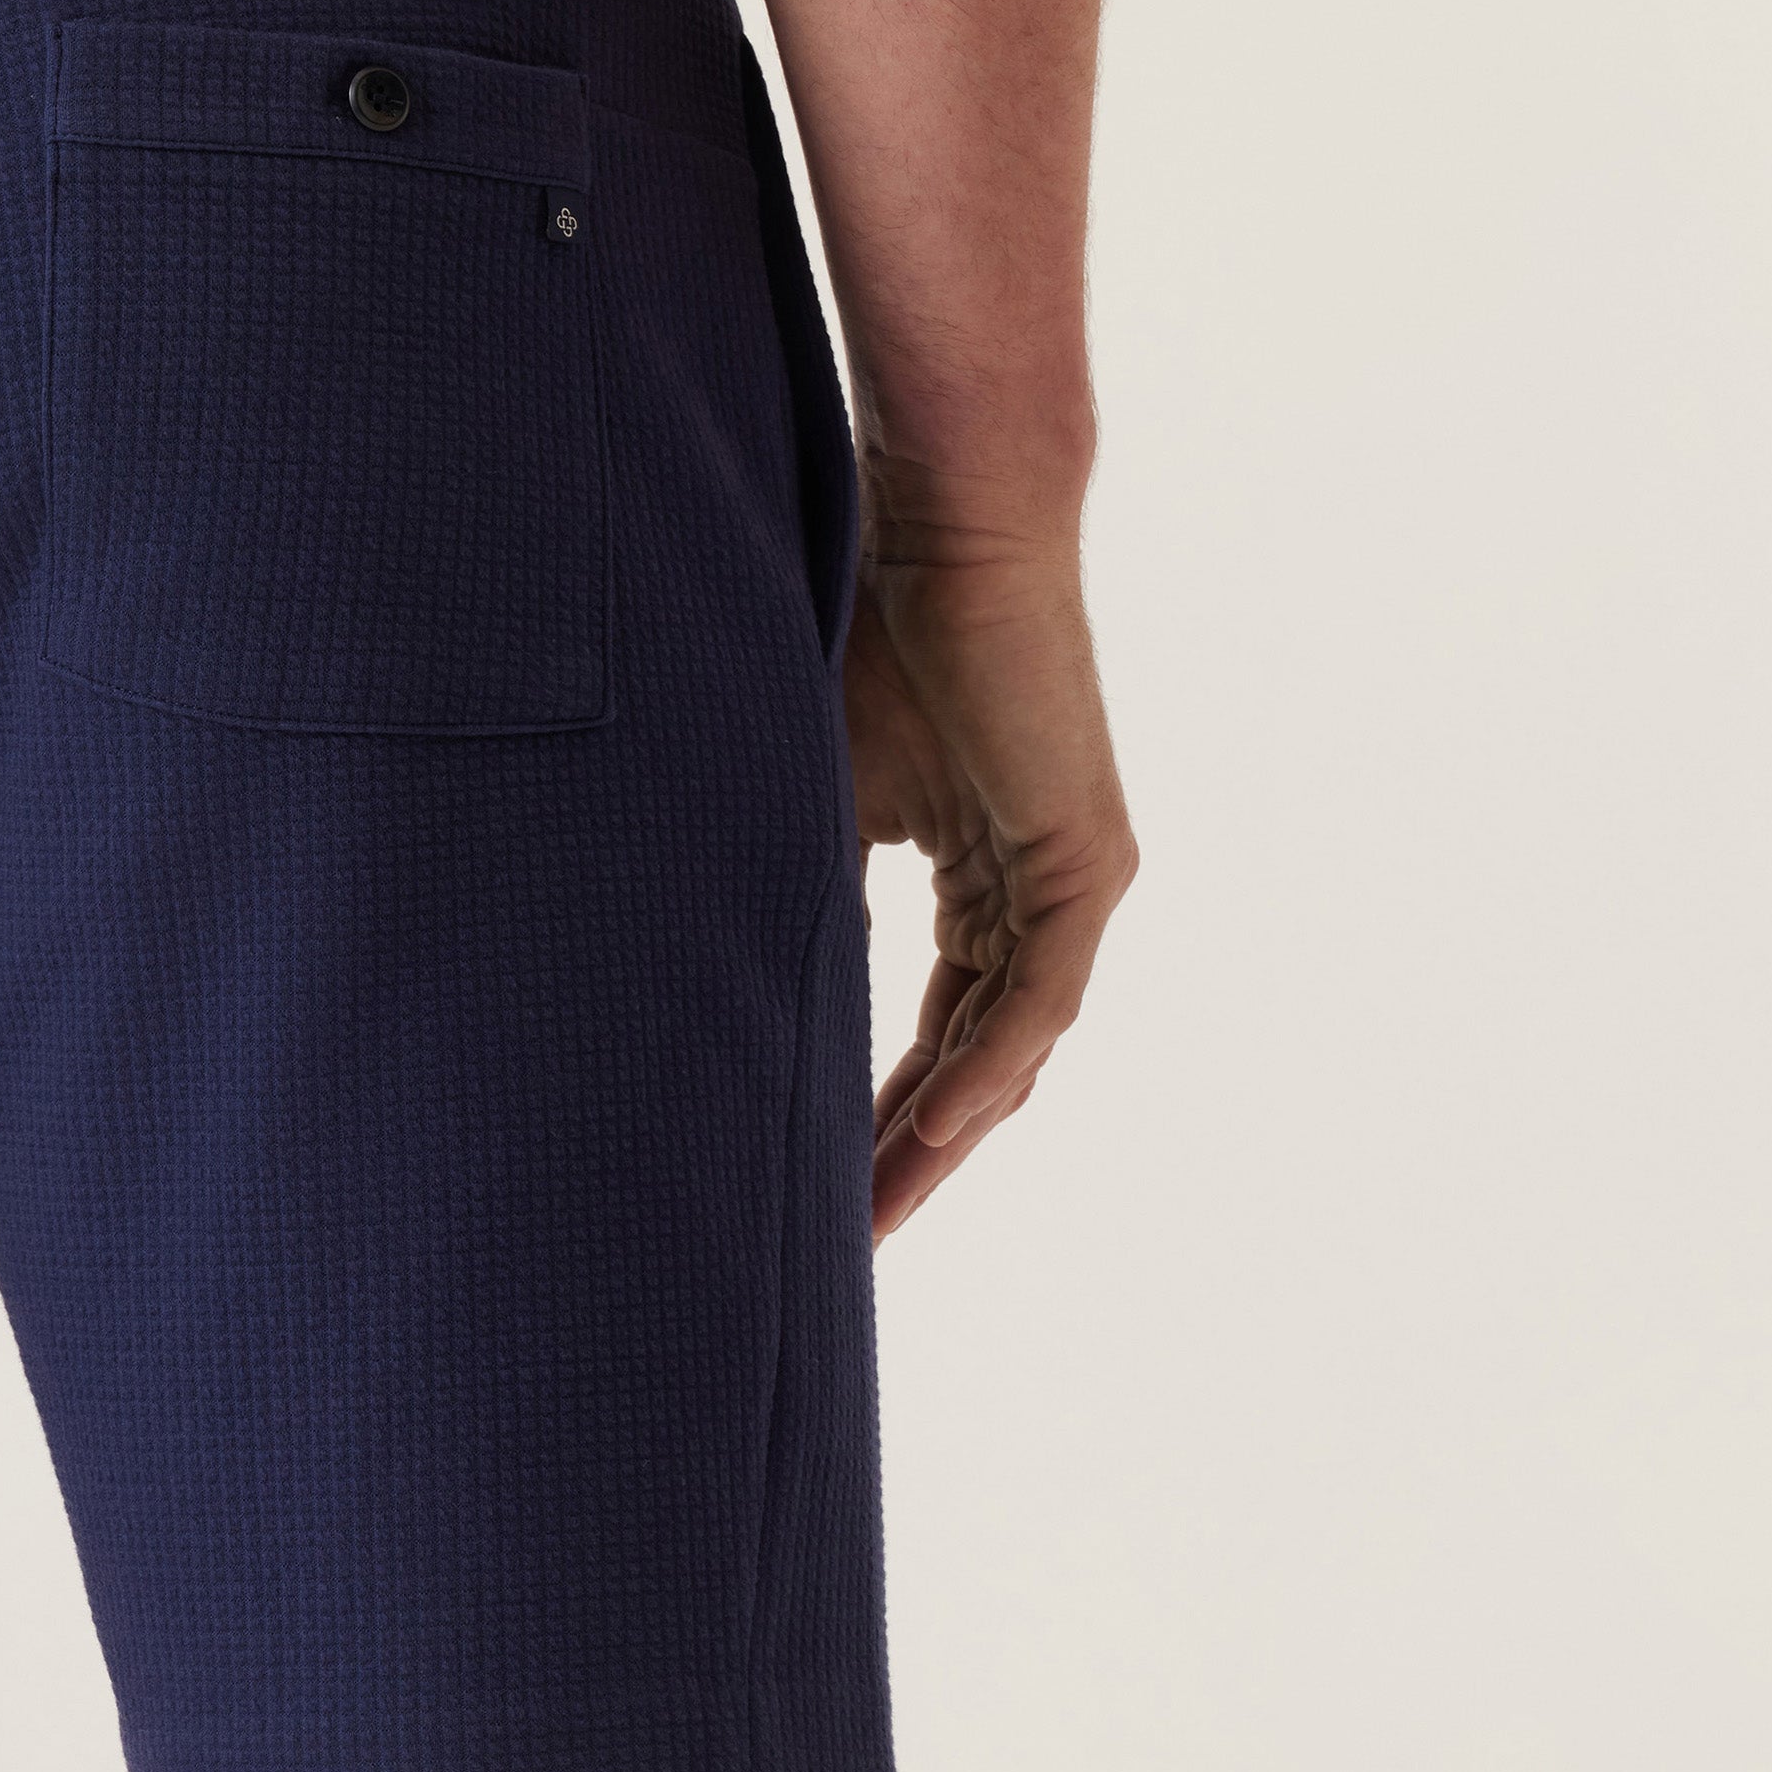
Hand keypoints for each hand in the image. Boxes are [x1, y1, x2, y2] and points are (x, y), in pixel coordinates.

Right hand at [844, 514, 1135, 1238]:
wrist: (943, 529)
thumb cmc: (868, 627)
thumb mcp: (809, 787)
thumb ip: (788, 881)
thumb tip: (685, 966)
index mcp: (976, 877)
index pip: (932, 1027)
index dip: (876, 1112)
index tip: (817, 1188)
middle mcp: (1032, 891)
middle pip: (972, 1061)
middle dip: (905, 1154)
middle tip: (846, 1242)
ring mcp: (1068, 881)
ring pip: (1008, 1047)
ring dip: (942, 1135)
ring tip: (877, 1214)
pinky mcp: (1086, 861)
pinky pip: (1036, 996)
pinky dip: (988, 1065)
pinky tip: (934, 1131)